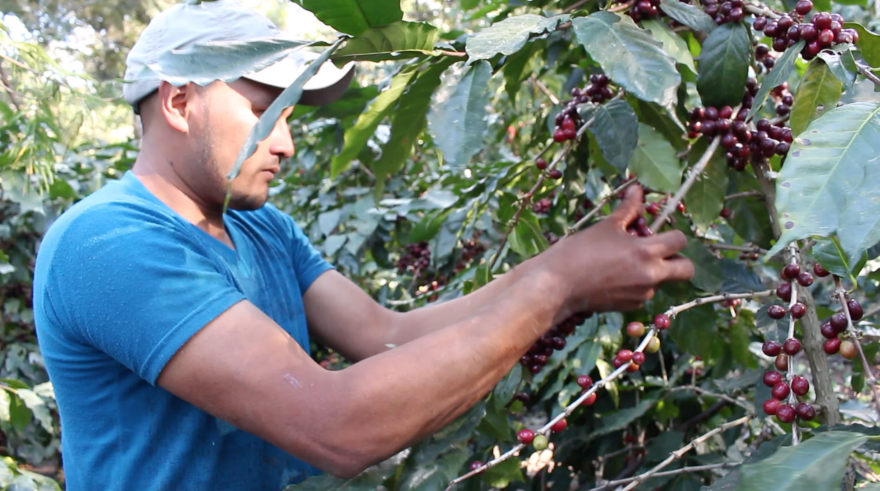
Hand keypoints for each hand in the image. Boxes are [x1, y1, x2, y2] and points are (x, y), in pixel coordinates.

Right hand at [538, 185, 693, 315]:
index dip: (673, 234)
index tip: (658, 232)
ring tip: (625, 263)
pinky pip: (644, 293)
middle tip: (658, 252)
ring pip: (662, 281)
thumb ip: (628, 209)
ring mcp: (642, 294)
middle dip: (678, 259)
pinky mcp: (630, 306)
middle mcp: (651, 275)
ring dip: (653, 271)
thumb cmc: (579, 251)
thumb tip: (638, 188)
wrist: (557, 285)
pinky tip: (614, 277)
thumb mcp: (606, 227)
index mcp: (647, 252)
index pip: (680, 240)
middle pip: (686, 269)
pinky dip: (637, 284)